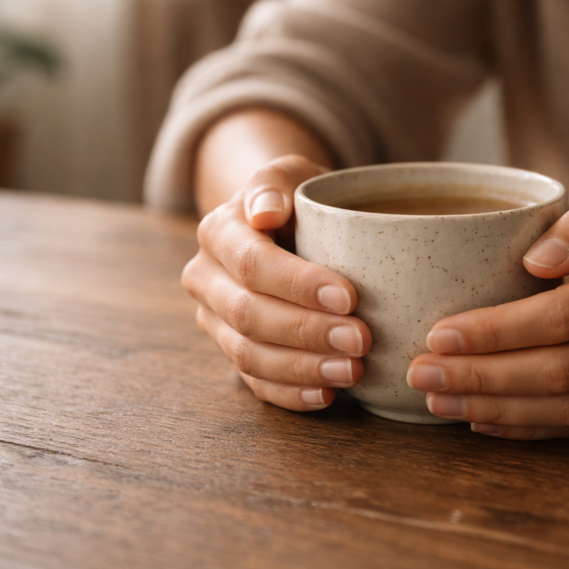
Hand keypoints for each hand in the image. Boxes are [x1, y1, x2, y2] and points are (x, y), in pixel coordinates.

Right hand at [182, 155, 370, 410]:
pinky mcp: (234, 353)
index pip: (253, 264)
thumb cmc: (298, 198)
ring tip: (353, 371)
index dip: (299, 285)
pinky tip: (328, 394)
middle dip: (307, 332)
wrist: (282, 224)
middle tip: (361, 341)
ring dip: (303, 368)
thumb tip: (264, 212)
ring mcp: (216, 322)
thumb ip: (275, 182)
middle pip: (250, 316)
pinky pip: (256, 383)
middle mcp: (207, 280)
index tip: (350, 297)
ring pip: (249, 356)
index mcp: (218, 233)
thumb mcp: (292, 173)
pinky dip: (291, 394)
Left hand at [406, 183, 568, 439]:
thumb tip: (534, 260)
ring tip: (438, 400)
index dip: (499, 331)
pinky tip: (484, 419)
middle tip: (421, 374)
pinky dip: (531, 429)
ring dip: (498, 410)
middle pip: (562, 372)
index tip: (440, 332)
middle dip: (483, 378)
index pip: (566, 315)